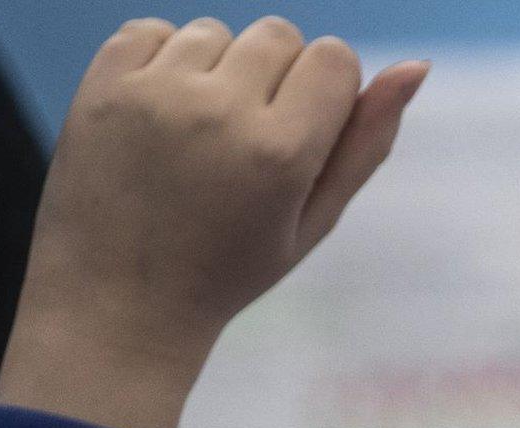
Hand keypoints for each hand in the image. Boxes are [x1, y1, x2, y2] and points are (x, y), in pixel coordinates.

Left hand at [0, 17, 428, 427]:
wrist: (118, 304)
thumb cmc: (228, 271)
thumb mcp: (313, 221)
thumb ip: (366, 144)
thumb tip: (416, 65)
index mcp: (282, 152)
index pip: (334, 57)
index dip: (326, 91)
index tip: (301, 134)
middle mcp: (221, 112)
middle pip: (279, 34)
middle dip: (276, 76)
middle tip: (246, 142)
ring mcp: (155, 94)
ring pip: (215, 31)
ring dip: (218, 69)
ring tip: (199, 134)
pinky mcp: (103, 85)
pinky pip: (151, 30)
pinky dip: (162, 62)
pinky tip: (160, 117)